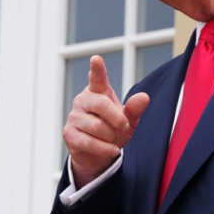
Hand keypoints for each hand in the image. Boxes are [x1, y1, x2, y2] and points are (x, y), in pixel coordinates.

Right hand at [63, 55, 149, 187]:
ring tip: (112, 138)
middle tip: (124, 127)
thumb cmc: (112, 131)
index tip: (96, 58)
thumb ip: (135, 109)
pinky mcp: (69, 133)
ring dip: (111, 136)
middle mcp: (83, 100)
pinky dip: (105, 148)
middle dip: (118, 119)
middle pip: (102, 104)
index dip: (97, 68)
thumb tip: (144, 97)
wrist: (98, 155)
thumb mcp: (128, 121)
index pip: (97, 77)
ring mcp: (74, 116)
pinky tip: (111, 149)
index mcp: (98, 91)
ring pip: (97, 126)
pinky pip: (90, 141)